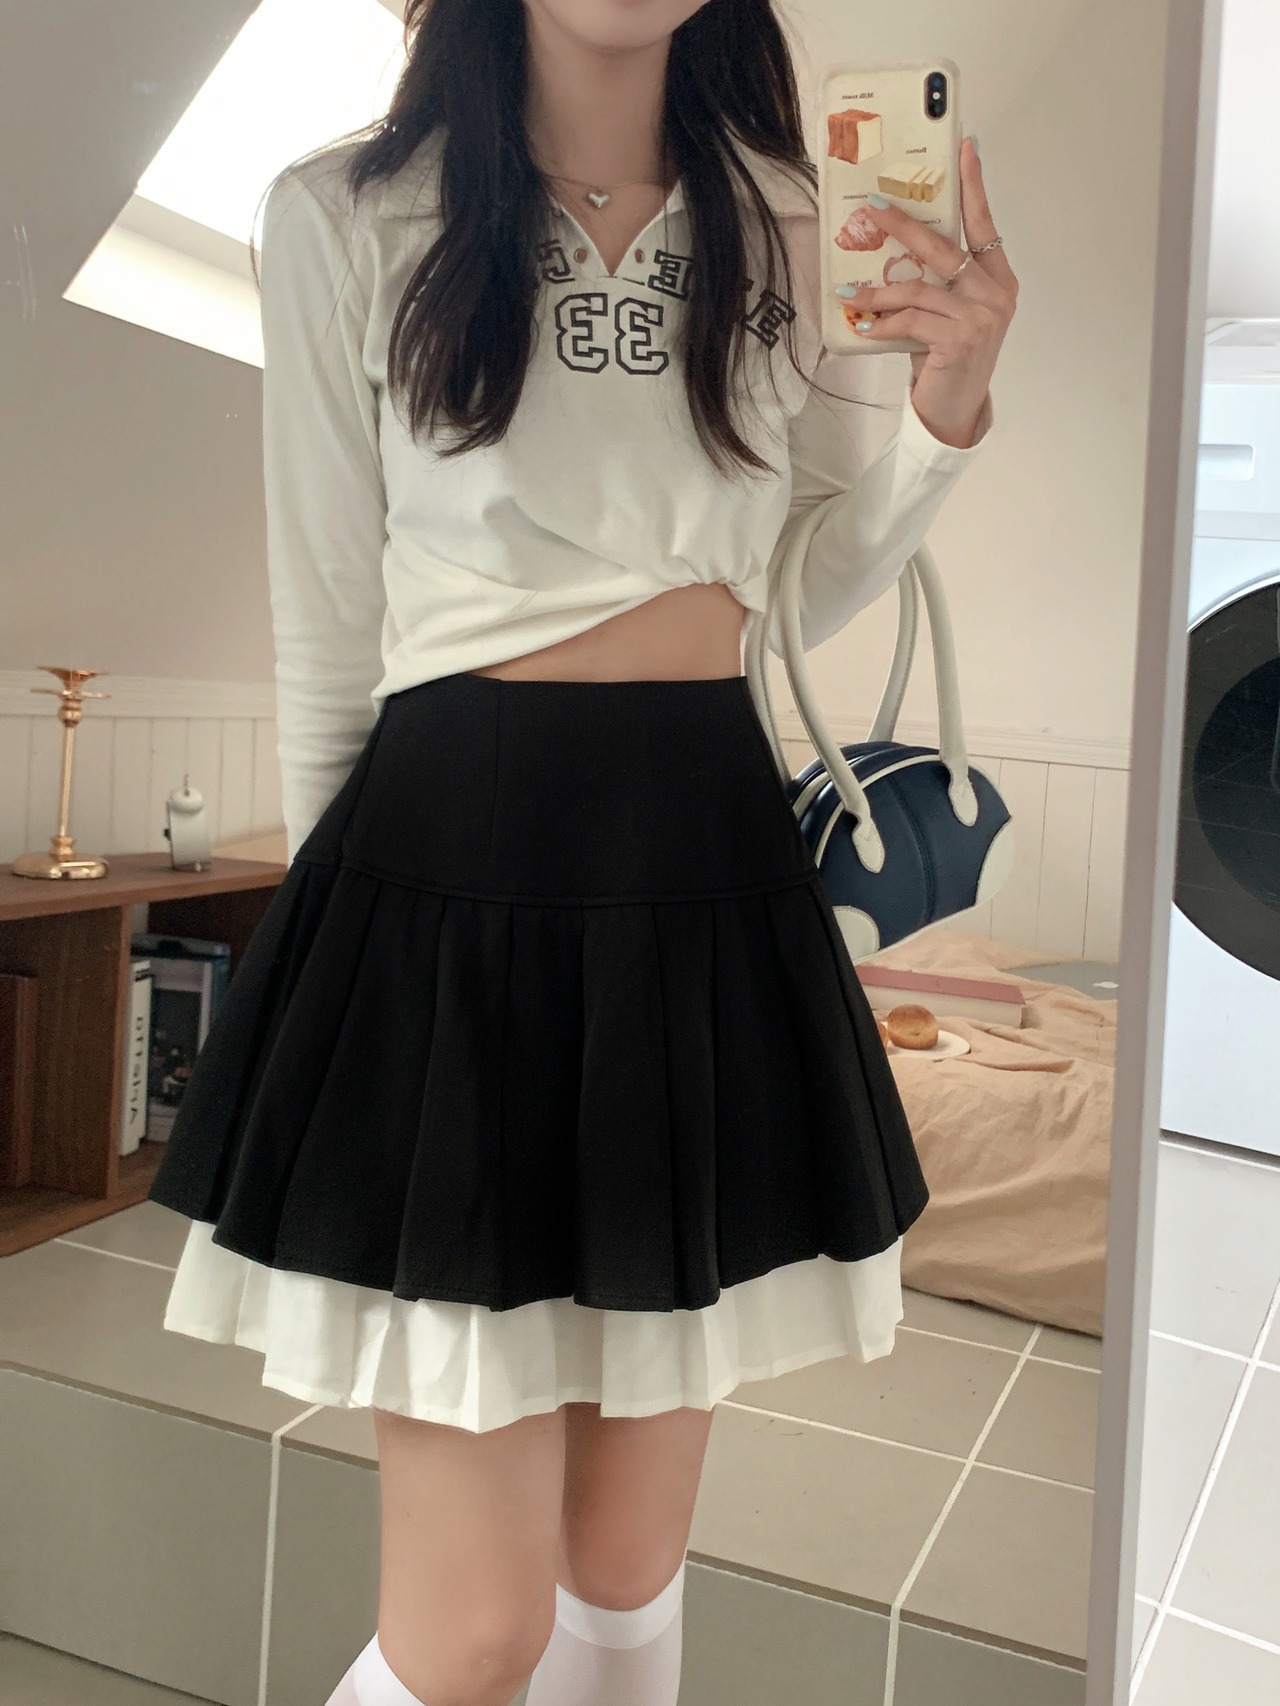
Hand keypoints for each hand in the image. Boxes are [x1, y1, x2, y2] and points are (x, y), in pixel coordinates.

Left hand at [834, 137, 1016, 447]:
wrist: (955, 410)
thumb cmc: (948, 359)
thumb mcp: (948, 314)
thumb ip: (938, 282)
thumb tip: (894, 250)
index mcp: (998, 278)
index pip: (984, 222)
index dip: (974, 185)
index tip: (965, 147)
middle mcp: (995, 293)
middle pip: (943, 246)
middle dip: (904, 224)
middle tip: (874, 207)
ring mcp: (980, 317)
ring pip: (919, 287)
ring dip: (878, 291)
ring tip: (848, 293)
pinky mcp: (959, 341)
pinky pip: (910, 320)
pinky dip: (882, 324)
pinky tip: (862, 326)